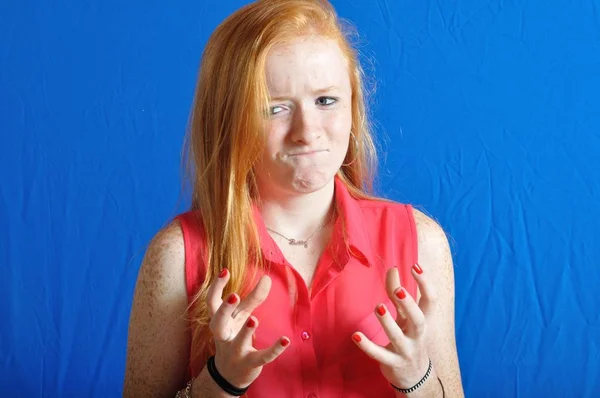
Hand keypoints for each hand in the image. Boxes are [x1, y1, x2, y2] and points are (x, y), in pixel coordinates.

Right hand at [206, 269, 290, 387]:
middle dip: (224, 310)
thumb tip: (267, 278)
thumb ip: (253, 297)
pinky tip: (286, 340)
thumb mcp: (242, 316)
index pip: (212, 303)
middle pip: (218, 322)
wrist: (229, 374)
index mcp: (220, 321)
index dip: (216, 287)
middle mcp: (224, 336)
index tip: (225, 271)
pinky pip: (262, 357)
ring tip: (254, 319)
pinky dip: (274, 349)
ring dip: (246, 331)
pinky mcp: (249, 363)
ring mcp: (235, 351)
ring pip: (238, 342)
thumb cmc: (234, 336)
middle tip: (233, 295)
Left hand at [352, 264, 436, 388]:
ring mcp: (405, 350)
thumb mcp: (405, 315)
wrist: (414, 375)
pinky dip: (367, 346)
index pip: (430, 300)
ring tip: (378, 307)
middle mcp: (417, 335)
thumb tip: (393, 268)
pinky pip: (379, 355)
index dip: (425, 283)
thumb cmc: (409, 336)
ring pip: (397, 337)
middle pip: (418, 320)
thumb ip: (396, 293)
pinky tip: (355, 336)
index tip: (414, 266)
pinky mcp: (392, 363)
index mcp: (423, 320)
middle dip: (409, 305)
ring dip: (387, 322)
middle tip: (399, 290)